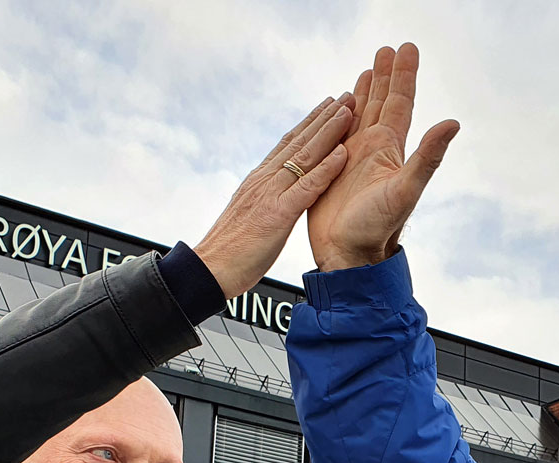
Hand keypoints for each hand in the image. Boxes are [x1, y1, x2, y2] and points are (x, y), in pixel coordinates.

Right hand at [194, 95, 354, 297]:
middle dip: (325, 117)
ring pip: (305, 156)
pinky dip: (326, 170)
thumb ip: (264, 199)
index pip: (288, 144)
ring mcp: (271, 194)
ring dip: (329, 132)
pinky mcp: (278, 214)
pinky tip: (343, 154)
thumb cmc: (230, 250)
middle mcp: (265, 179)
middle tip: (347, 95)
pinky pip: (306, 188)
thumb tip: (272, 193)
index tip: (329, 105)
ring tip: (349, 110)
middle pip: (299, 141)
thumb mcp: (250, 215)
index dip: (310, 123)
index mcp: (259, 180)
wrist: (209, 270)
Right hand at [308, 43, 458, 270]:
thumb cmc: (377, 229)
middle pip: (383, 103)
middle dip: (385, 75)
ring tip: (368, 69)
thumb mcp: (405, 190)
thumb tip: (453, 123)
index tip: (406, 48)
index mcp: (390, 149)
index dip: (404, 75)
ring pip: (361, 115)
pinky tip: (342, 107)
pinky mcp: (332, 169)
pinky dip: (341, 116)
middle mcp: (374, 150)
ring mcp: (353, 159)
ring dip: (365, 92)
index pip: (400, 102)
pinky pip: (337, 135)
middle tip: (388, 49)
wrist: (349, 256)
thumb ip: (428, 157)